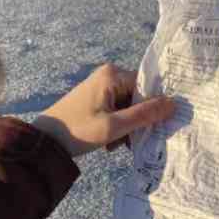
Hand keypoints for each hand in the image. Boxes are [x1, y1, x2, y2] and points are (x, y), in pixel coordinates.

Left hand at [31, 64, 175, 158]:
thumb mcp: (115, 126)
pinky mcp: (95, 98)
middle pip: (137, 97)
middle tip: (129, 140)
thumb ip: (145, 115)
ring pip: (128, 106)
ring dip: (126, 127)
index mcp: (113, 74)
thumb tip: (174, 104)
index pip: (146, 86)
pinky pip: (116, 109)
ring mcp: (100, 86)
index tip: (156, 126)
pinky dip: (116, 125)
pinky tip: (110, 142)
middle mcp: (108, 75)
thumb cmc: (79, 131)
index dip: (153, 106)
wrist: (44, 141)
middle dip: (136, 120)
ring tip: (115, 144)